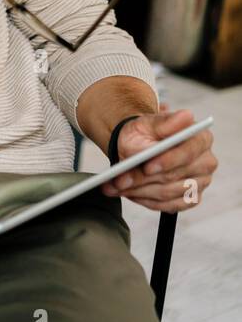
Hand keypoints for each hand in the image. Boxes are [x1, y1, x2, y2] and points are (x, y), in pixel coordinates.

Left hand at [102, 106, 216, 211]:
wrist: (137, 147)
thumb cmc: (144, 133)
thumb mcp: (148, 123)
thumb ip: (164, 123)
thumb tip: (186, 116)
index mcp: (201, 139)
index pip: (189, 152)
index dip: (168, 161)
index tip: (147, 167)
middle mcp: (205, 162)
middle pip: (176, 176)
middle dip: (144, 179)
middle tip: (118, 180)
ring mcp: (201, 182)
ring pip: (169, 193)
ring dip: (139, 191)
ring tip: (115, 186)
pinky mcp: (191, 198)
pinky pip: (169, 206)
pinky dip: (146, 201)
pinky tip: (129, 194)